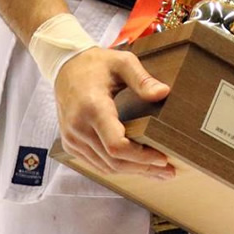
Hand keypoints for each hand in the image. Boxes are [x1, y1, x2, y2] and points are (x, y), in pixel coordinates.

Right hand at [54, 47, 174, 179]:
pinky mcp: (70, 143)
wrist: (65, 66)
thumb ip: (142, 79)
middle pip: (113, 161)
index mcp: (92, 107)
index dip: (141, 157)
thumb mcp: (122, 62)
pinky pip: (95, 163)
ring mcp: (72, 137)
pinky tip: (133, 166)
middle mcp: (79, 127)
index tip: (162, 158)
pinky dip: (116, 167)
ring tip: (156, 171)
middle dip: (143, 168)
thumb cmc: (96, 63)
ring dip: (132, 171)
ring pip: (105, 167)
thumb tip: (163, 93)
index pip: (116, 145)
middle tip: (168, 170)